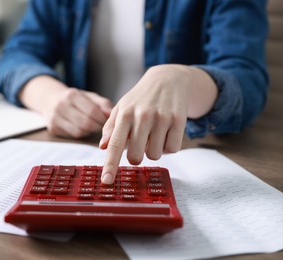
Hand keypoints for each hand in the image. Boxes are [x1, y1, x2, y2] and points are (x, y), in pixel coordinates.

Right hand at [19, 76, 112, 137]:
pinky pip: (73, 135)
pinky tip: (83, 128)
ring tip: (93, 126)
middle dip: (97, 127)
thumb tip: (111, 114)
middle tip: (102, 126)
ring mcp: (55, 118)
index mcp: (71, 95)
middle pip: (86, 123)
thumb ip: (102, 103)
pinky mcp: (52, 128)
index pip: (92, 111)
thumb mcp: (89, 96)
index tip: (107, 120)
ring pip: (79, 132)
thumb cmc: (74, 99)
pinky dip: (81, 133)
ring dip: (90, 131)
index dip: (102, 118)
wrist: (49, 99)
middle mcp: (61, 106)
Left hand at [99, 65, 217, 183]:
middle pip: (136, 156)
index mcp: (124, 114)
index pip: (115, 145)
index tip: (106, 181)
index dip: (110, 165)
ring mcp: (162, 118)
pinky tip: (166, 133)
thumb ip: (110, 128)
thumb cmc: (140, 98)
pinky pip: (173, 149)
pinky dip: (168, 146)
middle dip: (136, 157)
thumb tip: (103, 148)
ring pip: (155, 155)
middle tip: (139, 144)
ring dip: (153, 150)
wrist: (167, 79)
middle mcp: (142, 116)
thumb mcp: (121, 108)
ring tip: (154, 134)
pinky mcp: (179, 120)